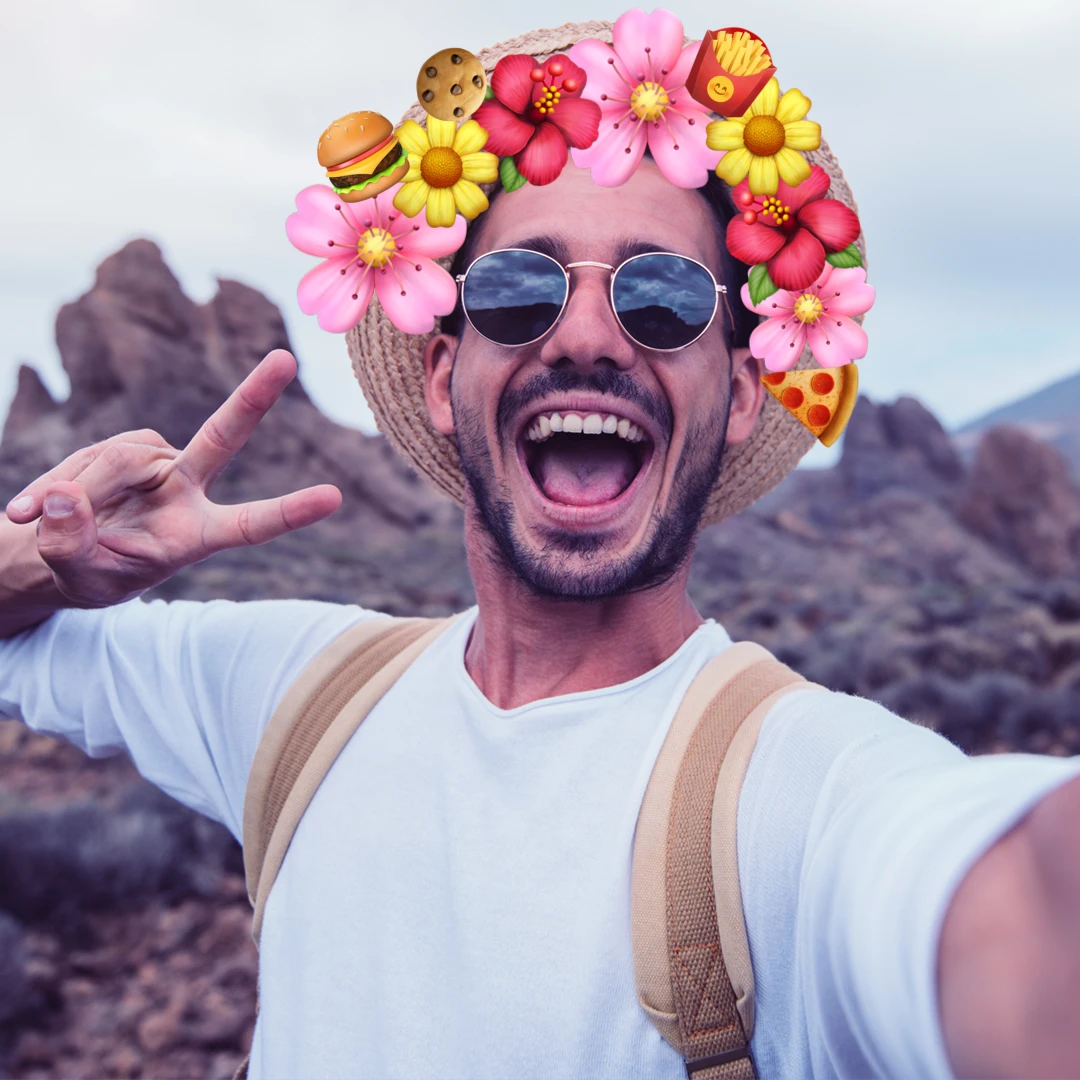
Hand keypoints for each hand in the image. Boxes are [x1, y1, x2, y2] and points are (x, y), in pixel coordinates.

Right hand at [4, 350, 341, 607]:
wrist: (58, 550)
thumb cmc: (88, 573)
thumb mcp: (81, 576)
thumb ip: (73, 544)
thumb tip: (65, 497)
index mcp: (199, 534)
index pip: (251, 524)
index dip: (289, 511)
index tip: (333, 498)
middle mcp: (187, 489)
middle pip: (222, 437)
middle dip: (254, 397)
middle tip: (286, 358)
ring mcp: (158, 462)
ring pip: (120, 458)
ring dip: (81, 491)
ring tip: (45, 522)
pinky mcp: (127, 445)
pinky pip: (92, 455)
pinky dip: (58, 482)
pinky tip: (33, 508)